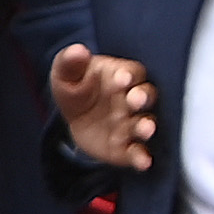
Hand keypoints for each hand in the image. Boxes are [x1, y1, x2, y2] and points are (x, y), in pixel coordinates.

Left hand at [49, 42, 159, 169]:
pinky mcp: (126, 148)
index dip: (129, 75)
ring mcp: (132, 124)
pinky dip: (142, 157)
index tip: (120, 78)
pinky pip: (137, 152)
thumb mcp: (67, 73)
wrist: (74, 116)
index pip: (132, 72)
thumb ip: (70, 62)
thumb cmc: (76, 86)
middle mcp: (133, 99)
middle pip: (146, 96)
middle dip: (142, 98)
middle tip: (135, 100)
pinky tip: (143, 162)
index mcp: (122, 75)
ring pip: (145, 124)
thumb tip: (78, 51)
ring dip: (146, 127)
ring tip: (146, 129)